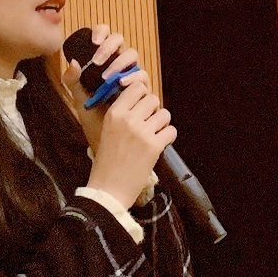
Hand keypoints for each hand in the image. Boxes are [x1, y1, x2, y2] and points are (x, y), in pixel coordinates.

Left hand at [66, 25, 139, 149]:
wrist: (105, 138)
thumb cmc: (92, 116)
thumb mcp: (79, 98)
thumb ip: (73, 80)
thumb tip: (73, 62)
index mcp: (104, 62)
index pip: (106, 38)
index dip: (103, 33)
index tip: (94, 41)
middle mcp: (120, 66)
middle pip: (122, 44)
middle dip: (110, 48)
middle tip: (98, 61)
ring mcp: (132, 76)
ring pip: (133, 58)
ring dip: (120, 63)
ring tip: (108, 77)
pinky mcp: (142, 90)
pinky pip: (143, 77)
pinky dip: (134, 77)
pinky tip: (123, 84)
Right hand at [85, 77, 174, 209]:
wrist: (109, 189)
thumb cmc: (106, 162)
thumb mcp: (106, 130)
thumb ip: (121, 114)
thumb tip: (140, 101)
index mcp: (114, 113)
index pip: (136, 87)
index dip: (142, 95)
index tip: (141, 106)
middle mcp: (128, 118)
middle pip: (152, 99)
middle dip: (153, 110)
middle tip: (148, 123)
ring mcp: (142, 132)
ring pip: (164, 114)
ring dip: (162, 124)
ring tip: (154, 134)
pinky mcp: (154, 146)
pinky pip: (171, 131)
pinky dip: (168, 137)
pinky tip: (159, 144)